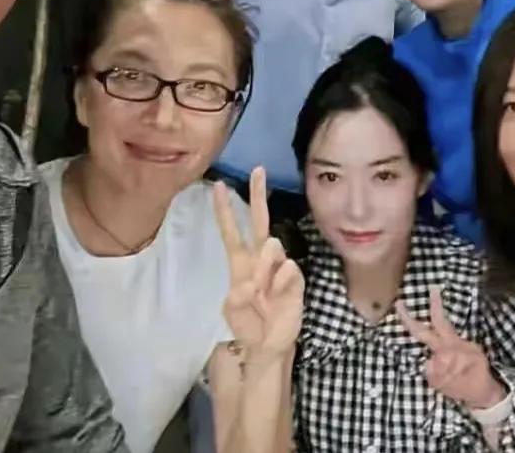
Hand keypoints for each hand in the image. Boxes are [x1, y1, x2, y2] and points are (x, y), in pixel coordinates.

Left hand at [215, 167, 304, 356]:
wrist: (268, 345)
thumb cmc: (247, 323)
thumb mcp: (232, 310)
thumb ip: (238, 295)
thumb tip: (254, 281)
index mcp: (240, 263)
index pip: (232, 231)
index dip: (224, 210)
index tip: (217, 185)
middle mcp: (260, 259)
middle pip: (260, 221)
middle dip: (258, 195)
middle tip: (258, 169)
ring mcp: (280, 267)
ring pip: (272, 246)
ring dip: (264, 266)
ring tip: (262, 292)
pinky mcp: (296, 279)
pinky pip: (288, 269)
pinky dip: (280, 282)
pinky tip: (278, 295)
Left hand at [397, 287, 506, 410]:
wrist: (482, 394)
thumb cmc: (478, 369)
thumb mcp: (474, 350)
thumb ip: (455, 343)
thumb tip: (442, 343)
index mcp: (452, 343)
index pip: (440, 320)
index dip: (435, 304)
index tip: (432, 290)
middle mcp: (440, 353)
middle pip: (420, 332)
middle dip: (407, 318)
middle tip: (398, 304)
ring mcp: (434, 367)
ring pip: (427, 356)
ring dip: (436, 361)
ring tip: (453, 371)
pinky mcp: (432, 380)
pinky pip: (429, 369)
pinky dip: (436, 371)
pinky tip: (448, 376)